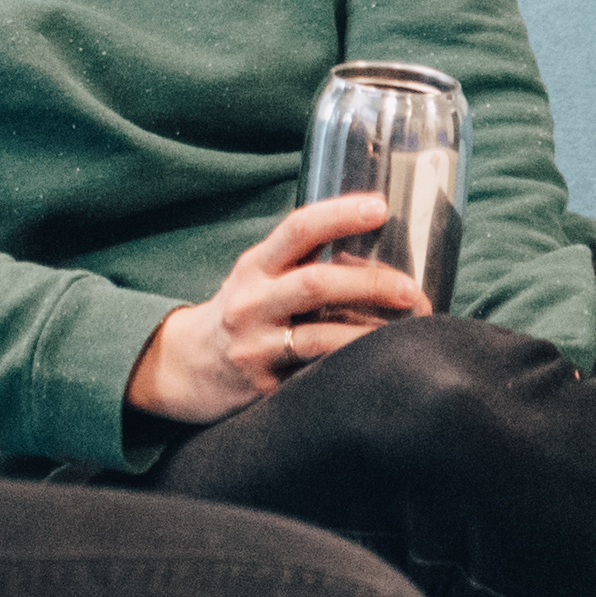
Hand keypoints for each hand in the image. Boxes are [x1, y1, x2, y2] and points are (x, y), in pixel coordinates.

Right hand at [128, 195, 430, 427]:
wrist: (183, 368)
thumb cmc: (241, 312)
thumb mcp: (258, 276)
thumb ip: (303, 259)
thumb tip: (378, 243)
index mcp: (255, 266)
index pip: (298, 229)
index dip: (340, 215)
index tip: (381, 208)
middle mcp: (251, 302)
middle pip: (316, 284)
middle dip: (371, 284)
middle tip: (411, 291)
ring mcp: (256, 347)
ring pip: (321, 338)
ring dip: (370, 334)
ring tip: (409, 332)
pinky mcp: (264, 388)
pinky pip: (317, 378)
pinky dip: (352, 370)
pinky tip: (380, 367)